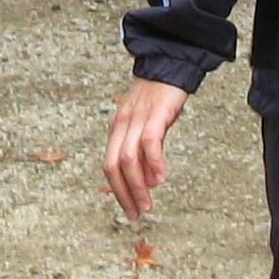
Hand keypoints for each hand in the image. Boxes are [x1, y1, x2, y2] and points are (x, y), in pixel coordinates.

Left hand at [105, 78, 187, 219]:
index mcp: (117, 127)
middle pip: (113, 165)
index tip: (128, 209)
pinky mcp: (155, 113)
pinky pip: (149, 142)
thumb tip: (148, 181)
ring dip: (137, 186)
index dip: (117, 190)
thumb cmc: (158, 98)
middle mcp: (122, 123)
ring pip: (128, 158)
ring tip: (147, 204)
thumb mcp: (145, 125)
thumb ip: (143, 151)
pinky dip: (153, 163)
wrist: (169, 65)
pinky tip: (160, 178)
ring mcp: (137, 118)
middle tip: (136, 213)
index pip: (109, 165)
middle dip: (123, 193)